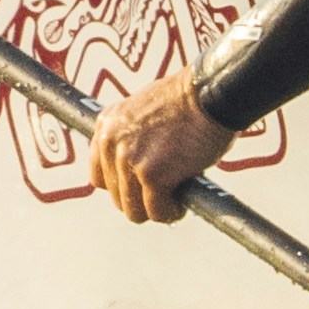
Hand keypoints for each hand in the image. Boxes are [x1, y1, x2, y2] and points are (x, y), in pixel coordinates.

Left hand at [90, 69, 236, 223]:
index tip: (140, 186)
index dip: (122, 186)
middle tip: (164, 194)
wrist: (210, 94)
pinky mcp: (153, 176)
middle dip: (142, 199)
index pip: (99, 176)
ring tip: (174, 200)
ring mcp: (130, 160)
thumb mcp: (145, 112)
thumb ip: (133, 137)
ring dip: (156, 209)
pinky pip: (157, 211)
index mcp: (107, 126)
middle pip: (117, 196)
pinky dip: (171, 213)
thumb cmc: (189, 102)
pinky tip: (182, 204)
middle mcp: (111, 143)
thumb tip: (137, 168)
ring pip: (134, 210)